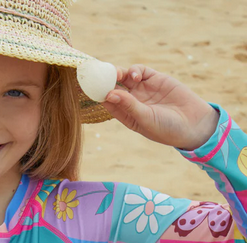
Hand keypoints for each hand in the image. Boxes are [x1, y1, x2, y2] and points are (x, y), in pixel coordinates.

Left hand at [103, 65, 219, 150]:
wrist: (193, 123)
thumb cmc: (167, 128)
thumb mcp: (145, 119)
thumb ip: (128, 105)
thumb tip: (109, 93)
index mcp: (127, 116)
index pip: (109, 102)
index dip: (99, 94)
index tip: (91, 87)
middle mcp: (133, 101)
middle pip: (115, 87)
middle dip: (106, 80)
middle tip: (101, 75)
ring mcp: (144, 90)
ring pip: (126, 77)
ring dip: (119, 74)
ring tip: (117, 74)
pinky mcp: (156, 79)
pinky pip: (140, 71)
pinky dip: (135, 70)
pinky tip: (135, 76)